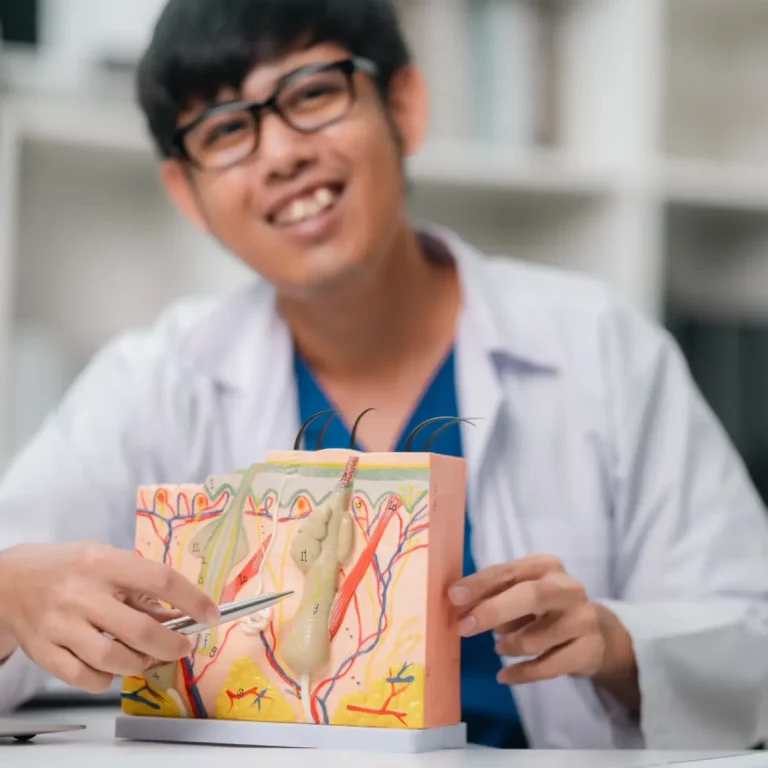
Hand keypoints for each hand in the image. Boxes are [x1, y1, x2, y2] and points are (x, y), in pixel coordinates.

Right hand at [0, 542, 220, 692]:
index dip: (192, 600)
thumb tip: (177, 614)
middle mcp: (82, 594)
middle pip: (140, 630)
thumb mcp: (106, 559)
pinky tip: (112, 667)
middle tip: (184, 646)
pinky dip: (106, 678)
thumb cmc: (69, 567)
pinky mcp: (44, 652)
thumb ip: (138, 584)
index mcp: (103, 562)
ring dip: (142, 663)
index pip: (160, 580)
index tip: (210, 614)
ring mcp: (60, 625)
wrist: (9, 581)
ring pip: (114, 659)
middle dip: (172, 644)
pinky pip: (85, 678)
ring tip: (150, 657)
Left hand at [448, 554, 636, 705]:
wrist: (596, 633)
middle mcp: (567, 588)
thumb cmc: (544, 607)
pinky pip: (546, 667)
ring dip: (508, 646)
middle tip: (463, 627)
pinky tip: (504, 675)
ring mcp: (582, 619)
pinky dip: (520, 674)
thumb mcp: (520, 591)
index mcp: (545, 566)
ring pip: (534, 639)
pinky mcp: (588, 650)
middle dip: (493, 611)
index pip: (509, 571)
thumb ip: (493, 594)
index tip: (453, 596)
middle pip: (530, 597)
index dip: (480, 584)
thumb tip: (459, 606)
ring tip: (500, 646)